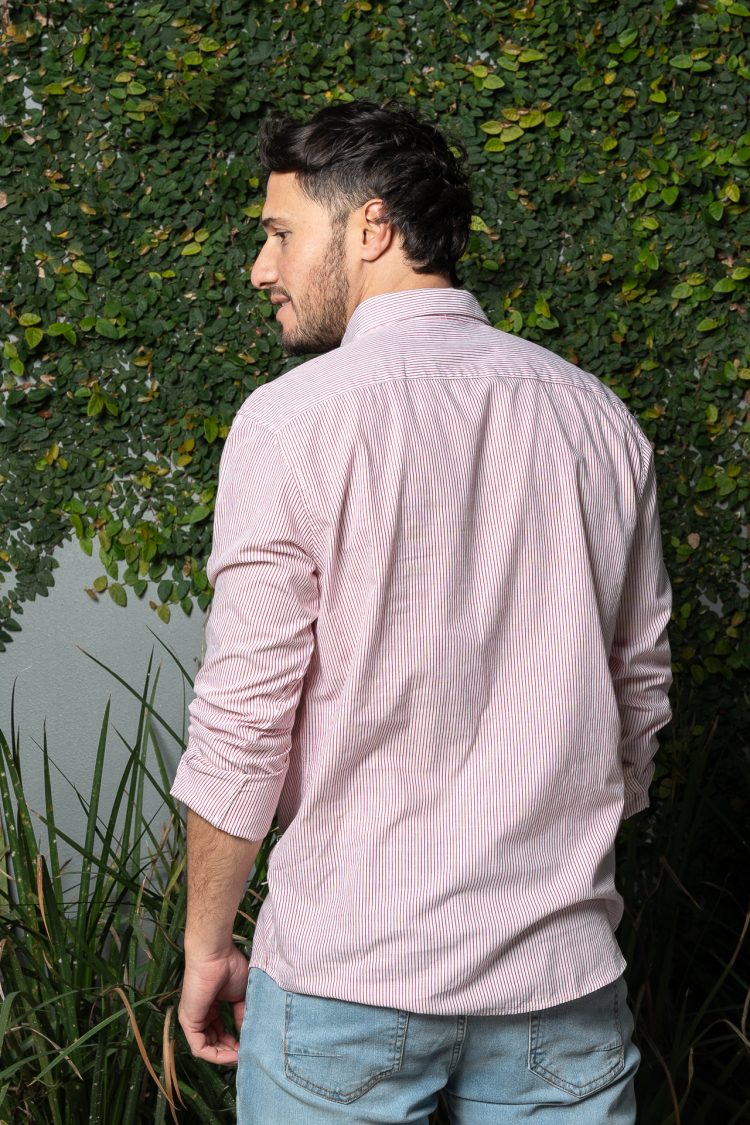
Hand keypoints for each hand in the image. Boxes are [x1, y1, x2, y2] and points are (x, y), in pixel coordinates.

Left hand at [178, 943, 249, 1065]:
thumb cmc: (228, 967)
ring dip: (224, 1056)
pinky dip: (216, 1056)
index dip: (234, 1042)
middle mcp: (200, 1015)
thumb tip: (247, 1034)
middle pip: (213, 1043)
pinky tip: (231, 1055)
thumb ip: (242, 1015)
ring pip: (206, 1049)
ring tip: (240, 1057)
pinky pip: (200, 1048)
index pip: (220, 1032)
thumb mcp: (241, 995)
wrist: (216, 955)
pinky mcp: (188, 1023)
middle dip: (229, 1052)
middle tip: (245, 1055)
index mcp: (211, 1007)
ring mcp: (193, 1019)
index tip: (248, 1046)